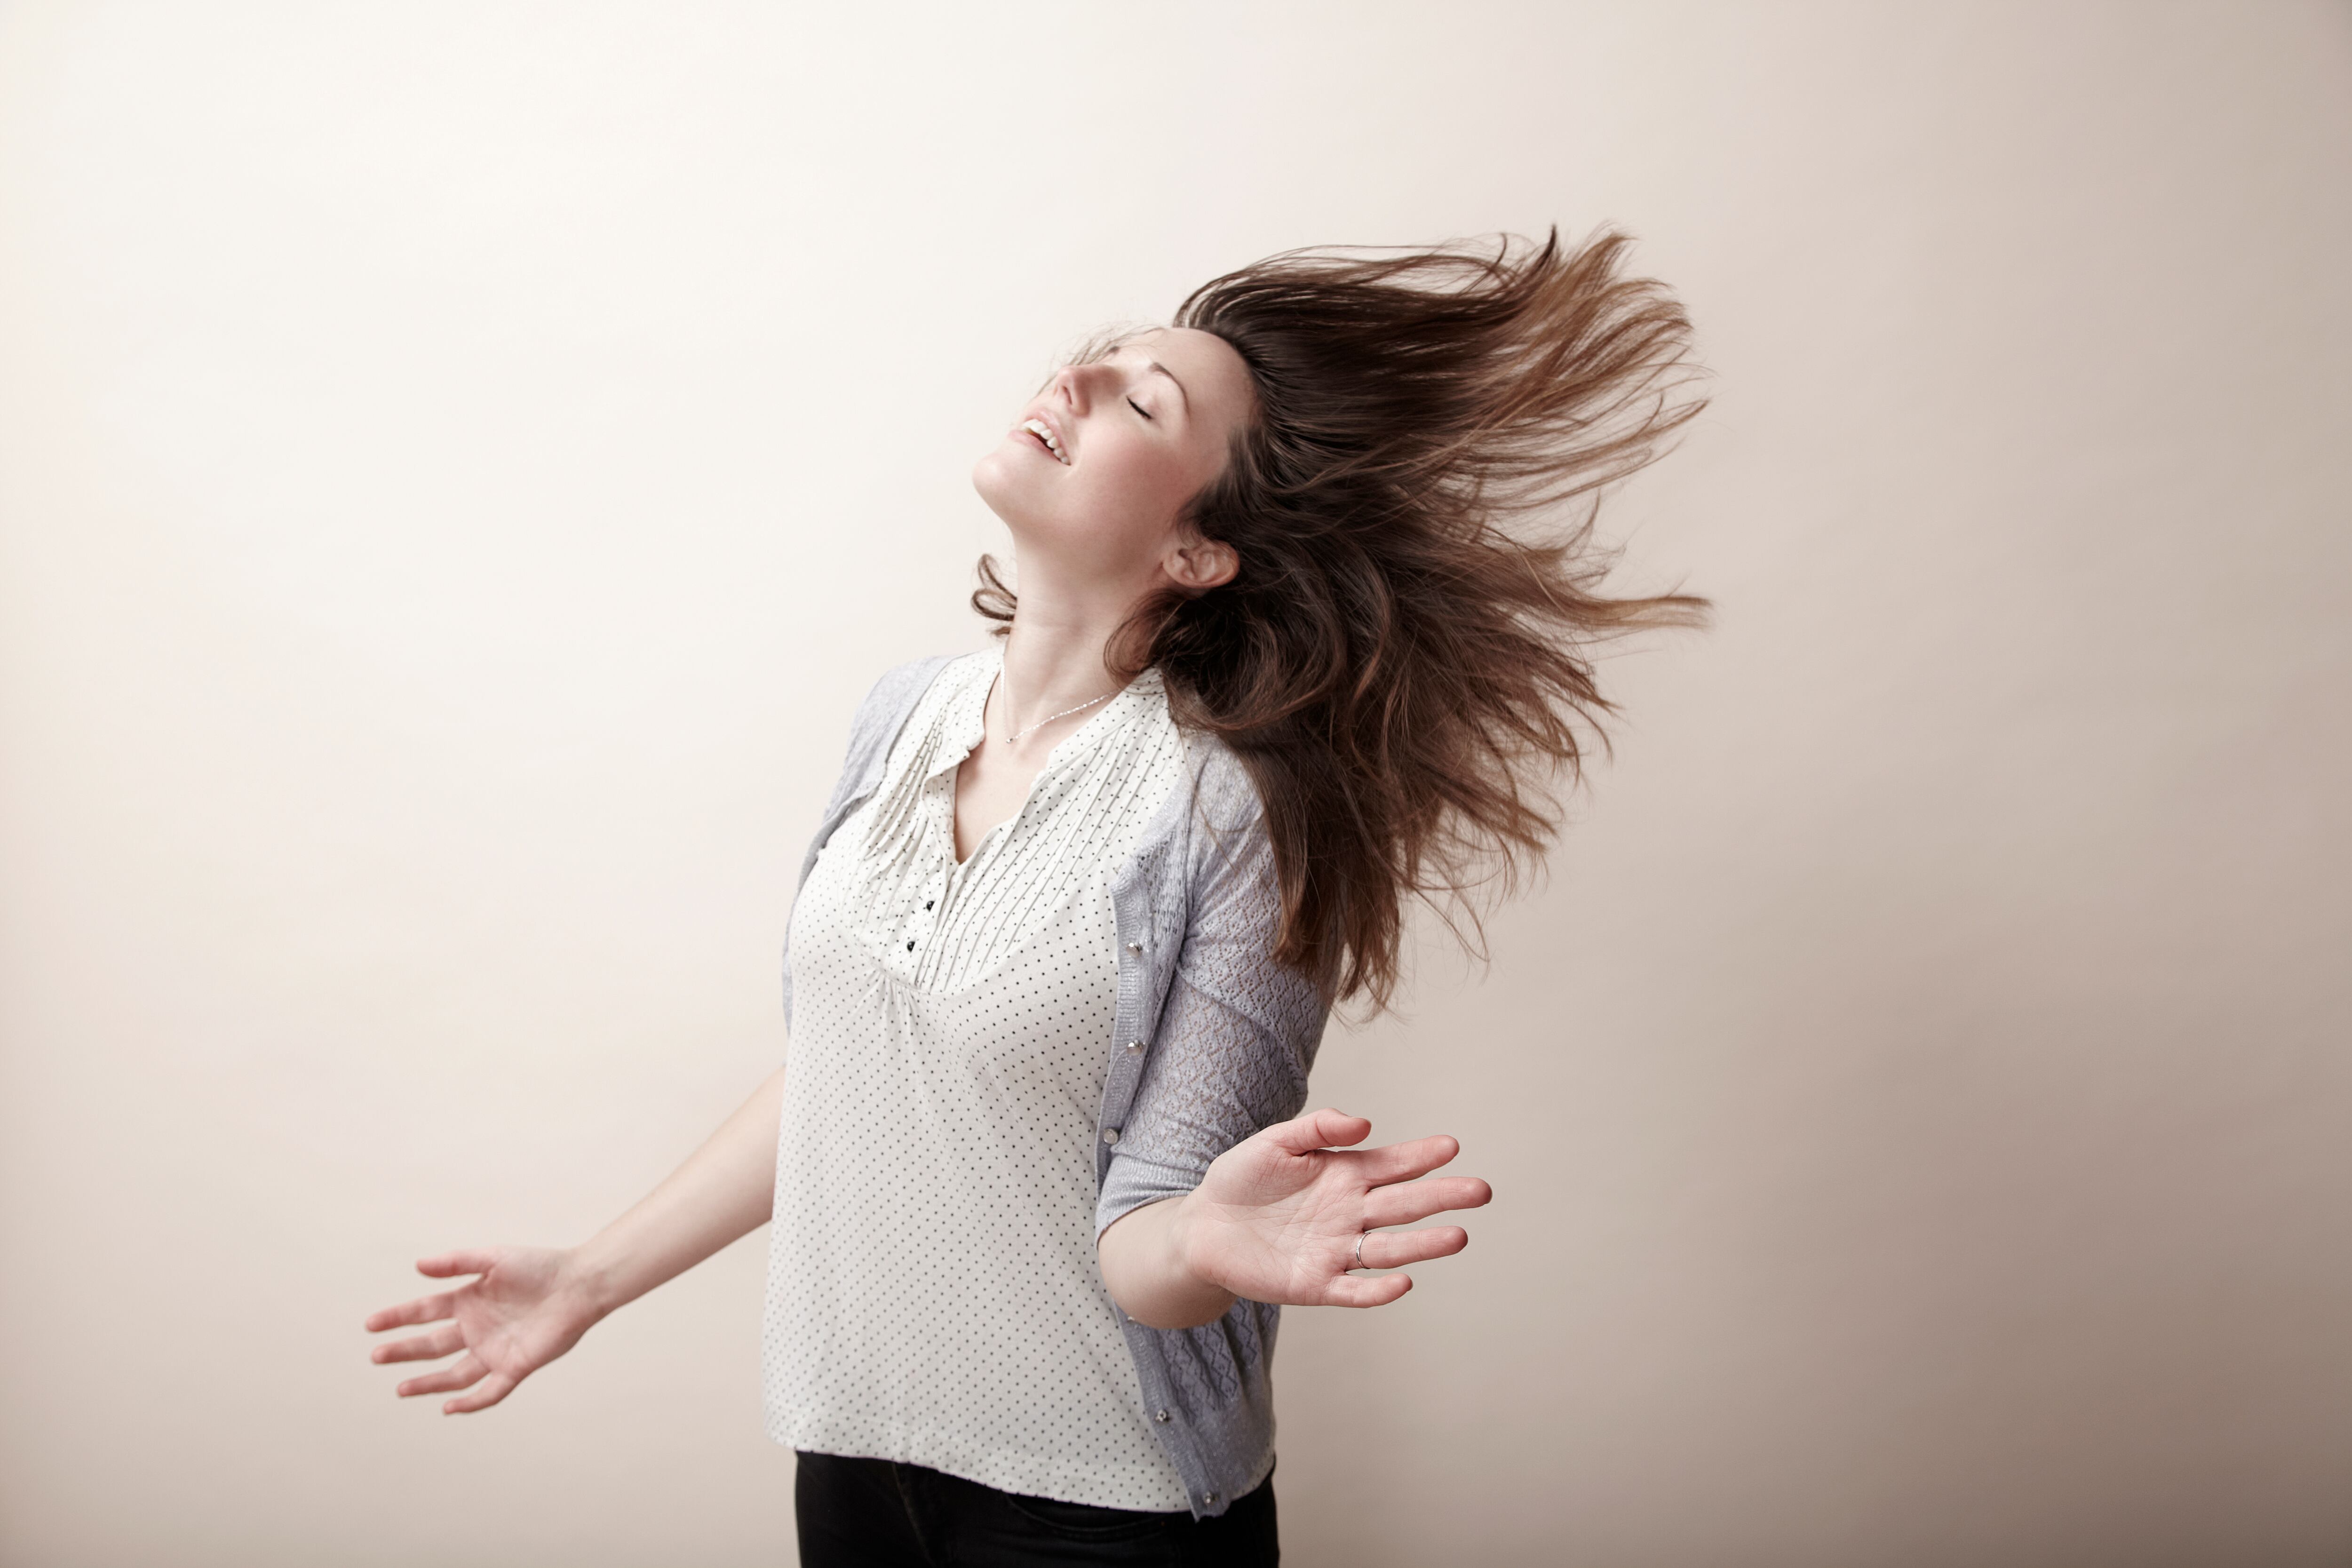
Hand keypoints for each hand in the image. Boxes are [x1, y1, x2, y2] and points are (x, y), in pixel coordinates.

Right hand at [363, 1246, 602, 1413]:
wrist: (579, 1285)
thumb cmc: (540, 1267)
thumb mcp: (495, 1258)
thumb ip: (457, 1262)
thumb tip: (417, 1265)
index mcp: (468, 1301)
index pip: (424, 1312)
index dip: (397, 1318)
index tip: (371, 1325)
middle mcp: (476, 1328)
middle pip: (432, 1345)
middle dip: (403, 1352)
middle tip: (376, 1356)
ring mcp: (494, 1349)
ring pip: (453, 1374)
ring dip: (427, 1383)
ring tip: (401, 1389)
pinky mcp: (516, 1366)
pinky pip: (489, 1391)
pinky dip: (469, 1402)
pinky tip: (448, 1407)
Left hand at [1175, 1108, 1492, 1308]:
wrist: (1201, 1228)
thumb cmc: (1241, 1179)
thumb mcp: (1275, 1141)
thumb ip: (1318, 1126)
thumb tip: (1365, 1123)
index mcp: (1344, 1176)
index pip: (1392, 1165)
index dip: (1421, 1156)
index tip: (1451, 1146)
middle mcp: (1348, 1214)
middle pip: (1403, 1206)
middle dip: (1442, 1198)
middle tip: (1480, 1190)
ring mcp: (1335, 1251)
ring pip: (1388, 1249)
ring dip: (1423, 1245)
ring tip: (1458, 1236)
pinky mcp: (1314, 1284)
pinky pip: (1353, 1290)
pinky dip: (1378, 1289)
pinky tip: (1403, 1281)